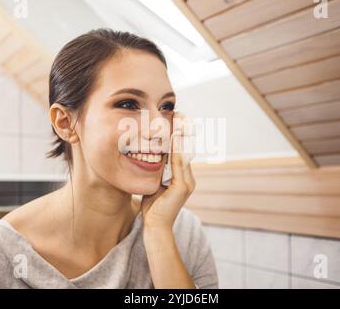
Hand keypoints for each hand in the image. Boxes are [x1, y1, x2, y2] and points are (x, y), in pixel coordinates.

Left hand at [140, 114, 195, 229]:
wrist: (155, 227)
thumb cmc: (153, 207)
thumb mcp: (155, 185)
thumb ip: (157, 172)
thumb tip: (150, 158)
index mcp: (183, 177)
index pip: (181, 152)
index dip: (178, 135)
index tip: (174, 119)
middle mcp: (188, 178)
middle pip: (186, 149)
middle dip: (183, 130)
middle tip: (178, 113)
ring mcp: (187, 182)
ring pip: (183, 153)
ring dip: (180, 135)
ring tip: (177, 119)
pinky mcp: (183, 187)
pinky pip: (178, 164)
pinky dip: (175, 149)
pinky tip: (172, 137)